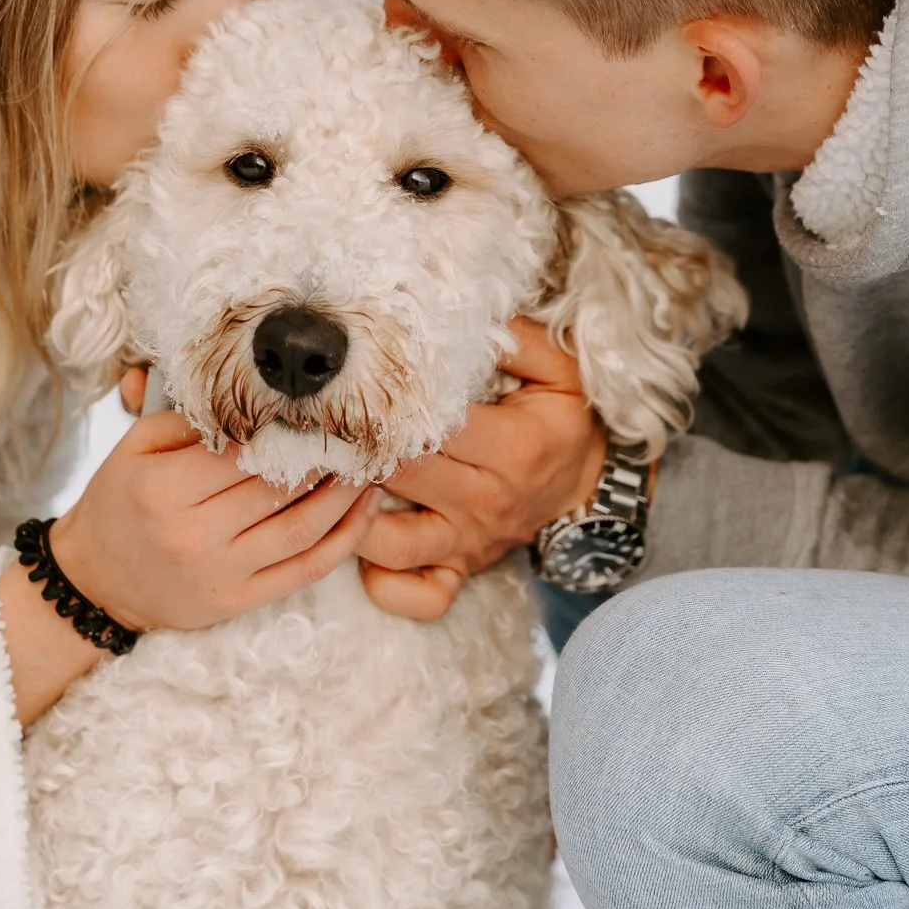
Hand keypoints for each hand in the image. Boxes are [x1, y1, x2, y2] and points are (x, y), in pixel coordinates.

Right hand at [52, 408, 379, 633]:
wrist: (95, 581)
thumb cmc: (119, 503)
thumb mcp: (133, 448)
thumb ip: (185, 420)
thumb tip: (247, 404)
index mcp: (163, 490)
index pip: (241, 452)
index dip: (285, 430)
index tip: (316, 411)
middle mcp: (192, 535)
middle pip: (276, 488)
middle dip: (323, 458)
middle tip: (355, 433)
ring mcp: (219, 573)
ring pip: (301, 530)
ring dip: (344, 497)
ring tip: (367, 468)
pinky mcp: (237, 602)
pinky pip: (304, 570)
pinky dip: (343, 542)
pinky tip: (365, 513)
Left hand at [356, 319, 604, 620]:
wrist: (591, 485)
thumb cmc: (564, 420)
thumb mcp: (561, 369)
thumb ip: (516, 338)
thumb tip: (465, 313)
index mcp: (512, 447)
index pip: (435, 426)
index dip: (390, 404)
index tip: (357, 381)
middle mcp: (486, 501)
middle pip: (401, 476)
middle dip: (355, 449)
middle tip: (316, 421)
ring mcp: (468, 542)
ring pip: (391, 543)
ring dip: (350, 515)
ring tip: (328, 478)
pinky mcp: (459, 569)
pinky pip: (416, 596)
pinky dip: (382, 582)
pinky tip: (359, 544)